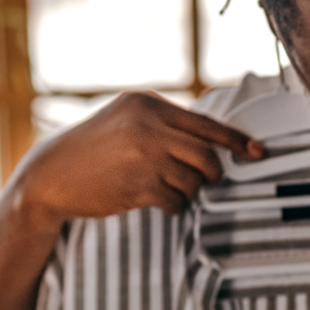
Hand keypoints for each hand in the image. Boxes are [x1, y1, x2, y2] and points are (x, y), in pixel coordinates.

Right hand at [13, 91, 262, 222]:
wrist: (52, 174)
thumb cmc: (93, 149)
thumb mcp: (126, 119)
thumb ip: (163, 123)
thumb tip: (211, 141)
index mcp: (147, 103)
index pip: (205, 123)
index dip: (236, 141)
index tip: (257, 153)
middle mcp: (148, 125)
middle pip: (207, 155)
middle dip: (211, 173)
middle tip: (202, 180)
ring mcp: (144, 155)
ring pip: (194, 180)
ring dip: (188, 191)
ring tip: (167, 189)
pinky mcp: (138, 185)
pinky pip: (176, 201)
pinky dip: (172, 205)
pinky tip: (155, 201)